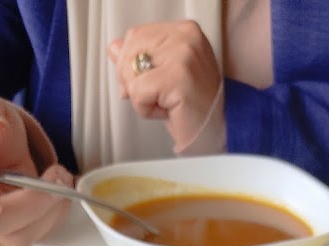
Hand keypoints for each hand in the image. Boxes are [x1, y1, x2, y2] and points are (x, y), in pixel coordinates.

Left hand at [108, 21, 221, 152]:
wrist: (213, 132)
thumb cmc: (192, 106)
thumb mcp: (163, 74)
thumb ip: (139, 56)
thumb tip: (114, 47)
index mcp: (185, 30)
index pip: (136, 35)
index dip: (129, 63)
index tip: (144, 82)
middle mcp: (186, 37)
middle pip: (130, 51)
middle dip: (132, 80)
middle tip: (155, 97)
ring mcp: (184, 55)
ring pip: (131, 71)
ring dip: (140, 96)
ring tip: (164, 103)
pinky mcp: (178, 77)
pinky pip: (137, 92)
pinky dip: (144, 109)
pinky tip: (165, 111)